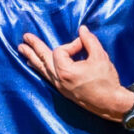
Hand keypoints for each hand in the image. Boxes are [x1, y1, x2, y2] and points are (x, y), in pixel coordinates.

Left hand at [17, 25, 131, 120]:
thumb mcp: (100, 57)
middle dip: (34, 48)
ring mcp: (59, 86)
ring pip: (42, 70)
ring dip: (33, 58)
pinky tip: (36, 66)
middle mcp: (58, 80)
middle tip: (24, 38)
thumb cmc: (106, 80)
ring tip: (23, 50)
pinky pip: (47, 77)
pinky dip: (40, 69)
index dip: (71, 44)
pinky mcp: (63, 91)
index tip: (83, 44)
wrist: (110, 103)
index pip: (60, 51)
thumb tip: (82, 30)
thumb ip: (89, 41)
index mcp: (65, 71)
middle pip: (43, 60)